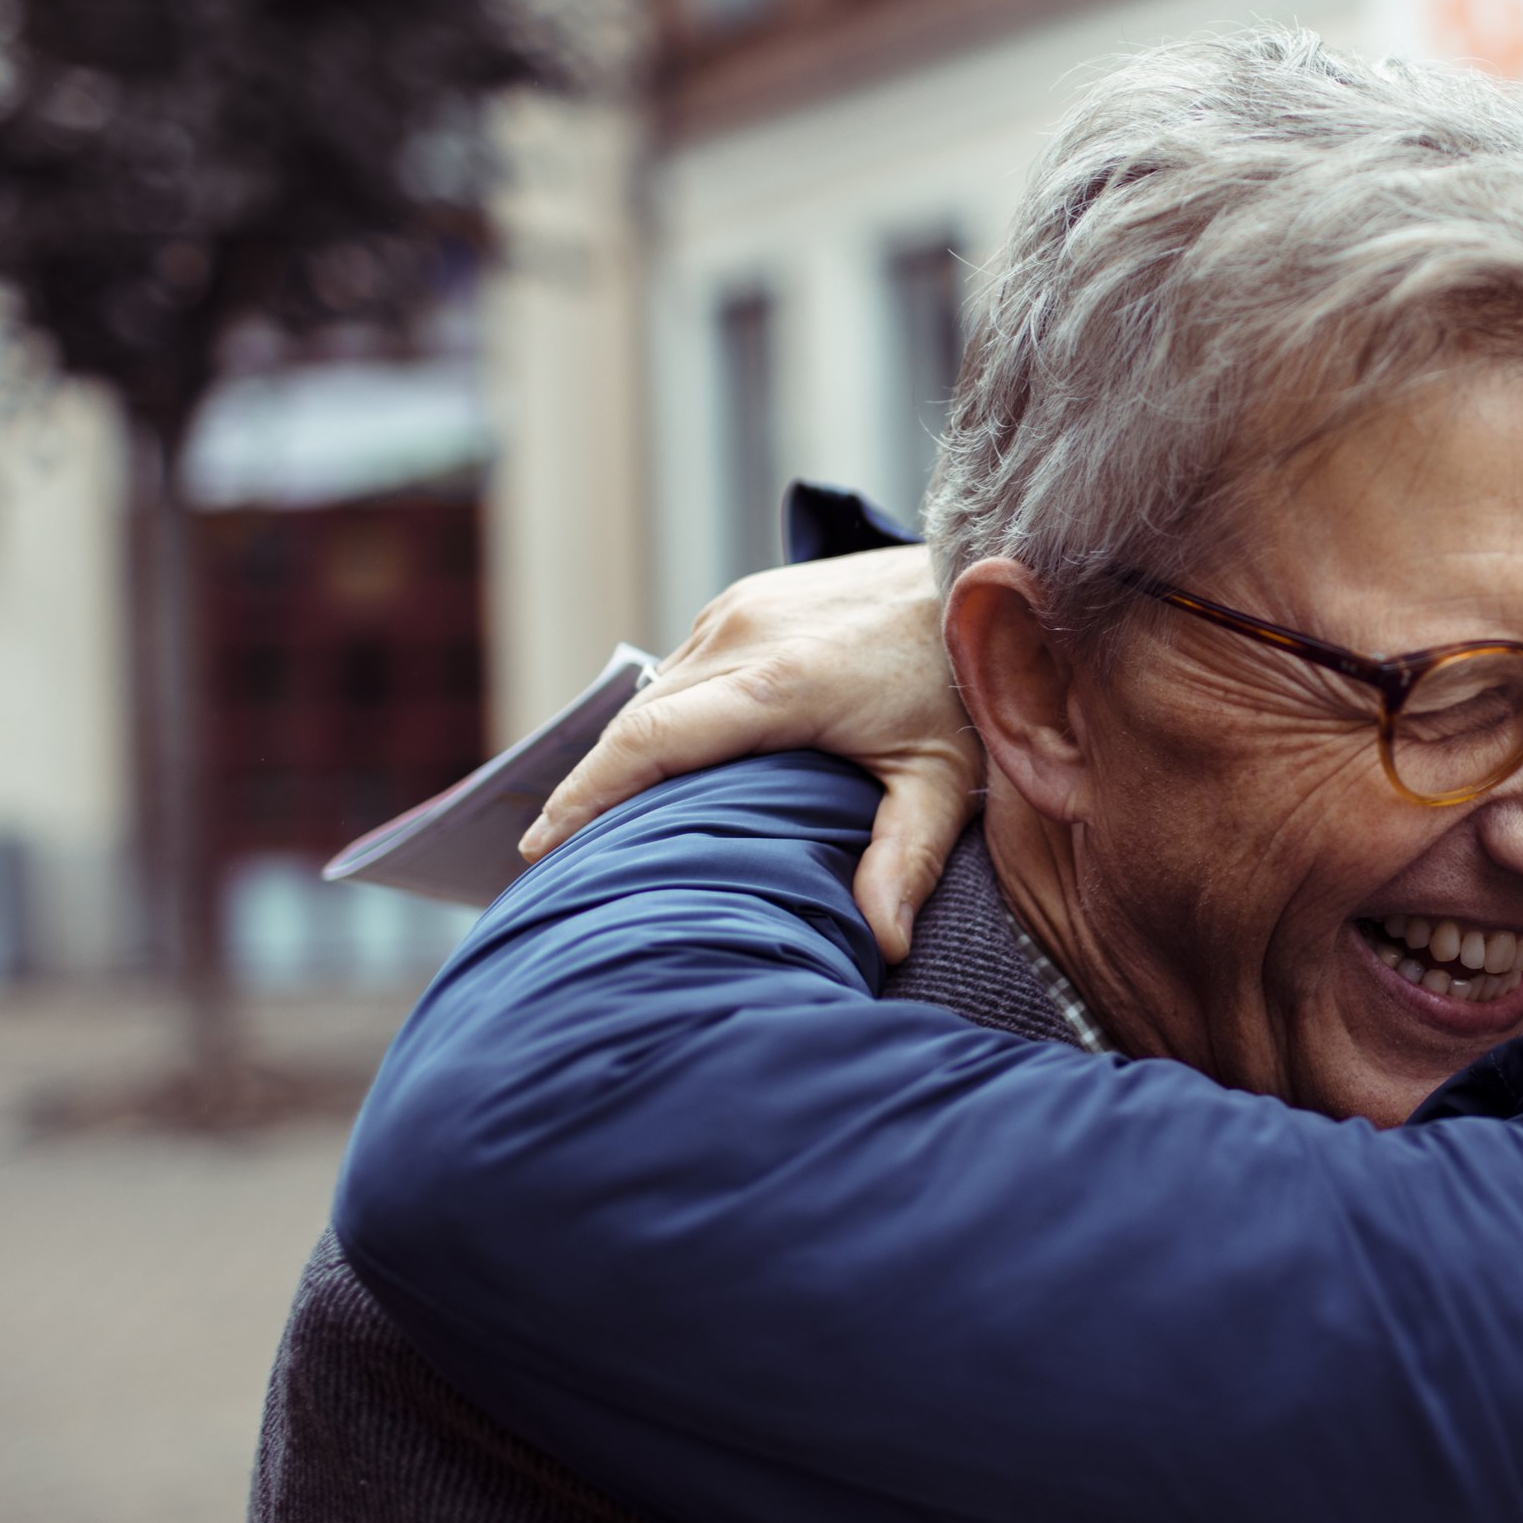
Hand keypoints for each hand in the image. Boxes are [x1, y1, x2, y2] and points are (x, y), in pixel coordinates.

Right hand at [520, 545, 979, 961]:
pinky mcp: (745, 601)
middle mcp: (742, 632)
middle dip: (588, 791)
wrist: (982, 580)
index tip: (540, 848)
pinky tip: (655, 770)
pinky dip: (658, 720)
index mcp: (778, 681)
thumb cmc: (964, 686)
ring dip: (622, 755)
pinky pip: (681, 670)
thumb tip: (886, 942)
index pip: (649, 743)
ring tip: (593, 825)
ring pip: (654, 694)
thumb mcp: (946, 780)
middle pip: (636, 723)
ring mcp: (739, 609)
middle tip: (551, 860)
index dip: (586, 797)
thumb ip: (908, 859)